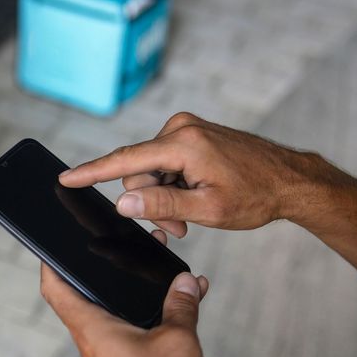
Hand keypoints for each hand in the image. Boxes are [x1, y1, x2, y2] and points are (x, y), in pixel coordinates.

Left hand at [41, 230, 212, 356]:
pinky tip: (181, 304)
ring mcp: (111, 355)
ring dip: (134, 291)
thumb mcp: (178, 341)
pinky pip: (133, 329)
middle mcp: (96, 342)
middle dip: (106, 269)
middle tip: (123, 247)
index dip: (49, 264)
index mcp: (95, 331)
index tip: (51, 246)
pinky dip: (151, 314)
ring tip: (160, 270)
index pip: (56, 291)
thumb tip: (185, 281)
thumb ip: (181, 306)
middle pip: (88, 295)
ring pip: (116, 312)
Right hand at [60, 112, 311, 235]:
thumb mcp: (208, 209)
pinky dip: (172, 184)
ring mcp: (187, 130)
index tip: (66, 178)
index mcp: (183, 143)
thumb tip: (123, 202)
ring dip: (163, 196)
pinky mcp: (192, 135)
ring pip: (151, 170)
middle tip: (176, 227)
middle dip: (150, 201)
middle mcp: (180, 128)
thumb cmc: (256, 195)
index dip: (92, 172)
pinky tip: (192, 198)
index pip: (126, 159)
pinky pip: (166, 163)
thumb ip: (162, 206)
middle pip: (139, 171)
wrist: (290, 180)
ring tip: (189, 217)